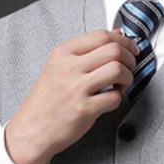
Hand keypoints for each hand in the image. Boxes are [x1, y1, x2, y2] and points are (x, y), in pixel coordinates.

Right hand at [4, 28, 139, 163]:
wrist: (32, 128)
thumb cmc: (47, 100)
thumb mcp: (58, 67)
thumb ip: (86, 52)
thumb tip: (116, 35)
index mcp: (63, 53)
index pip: (101, 36)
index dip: (123, 41)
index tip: (131, 49)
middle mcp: (69, 67)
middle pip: (113, 50)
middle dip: (130, 59)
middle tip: (129, 68)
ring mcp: (76, 88)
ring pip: (117, 70)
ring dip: (127, 78)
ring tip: (121, 85)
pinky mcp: (84, 109)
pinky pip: (114, 97)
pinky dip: (118, 99)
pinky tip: (110, 100)